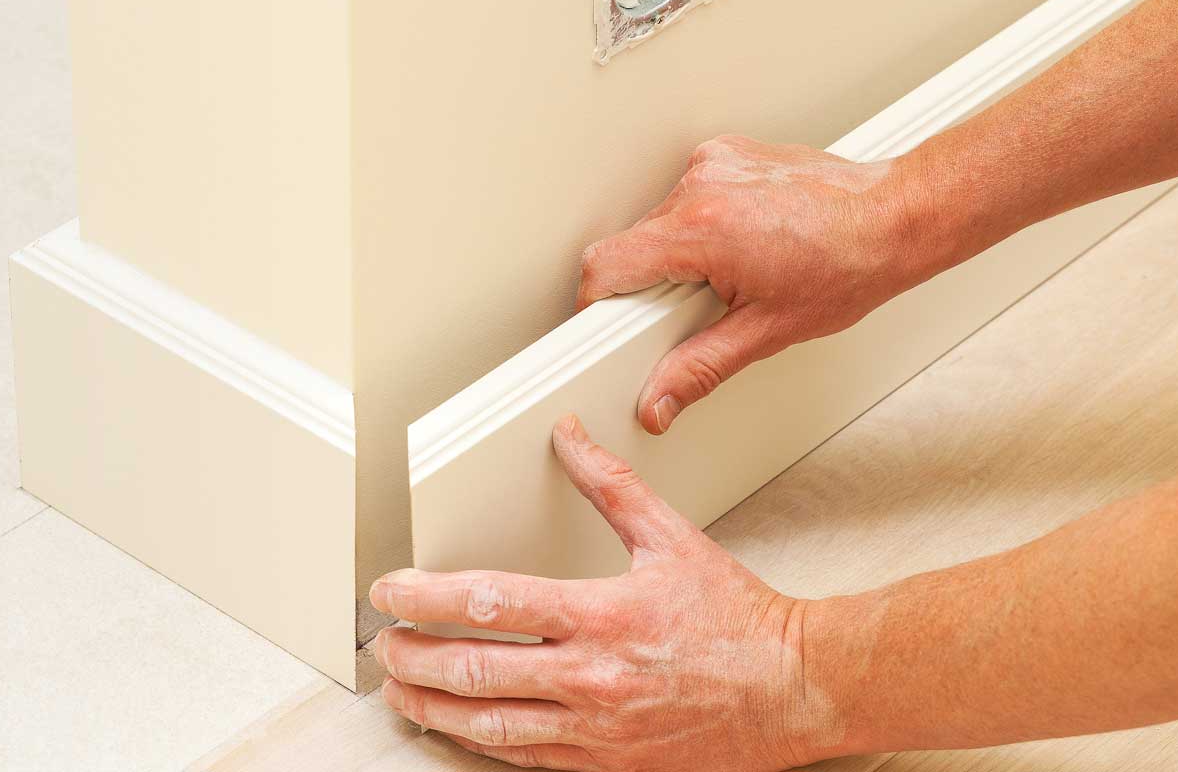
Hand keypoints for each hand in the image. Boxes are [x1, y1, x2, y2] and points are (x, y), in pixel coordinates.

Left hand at [369, 415, 837, 771]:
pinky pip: (528, 759)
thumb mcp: (672, 539)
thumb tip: (570, 438)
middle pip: (475, 671)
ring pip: (490, 726)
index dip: (428, 597)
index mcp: (603, 615)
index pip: (493, 603)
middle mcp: (593, 678)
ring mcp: (597, 730)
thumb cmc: (739, 621)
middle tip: (383, 645)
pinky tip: (460, 730)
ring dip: (434, 707)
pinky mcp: (607, 764)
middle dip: (414, 658)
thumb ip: (610, 486)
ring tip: (401, 692)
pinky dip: (482, 744)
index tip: (393, 591)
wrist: (793, 690)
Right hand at [577, 134, 943, 434]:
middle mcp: (701, 184)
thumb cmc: (848, 265)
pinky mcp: (730, 153)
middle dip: (653, 284)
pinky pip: (690, 195)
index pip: (606, 264)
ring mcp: (716, 162)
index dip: (597, 303)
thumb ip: (697, 369)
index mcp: (700, 228)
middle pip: (632, 244)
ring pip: (660, 219)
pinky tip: (747, 242)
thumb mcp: (767, 332)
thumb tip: (658, 402)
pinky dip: (704, 224)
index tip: (607, 323)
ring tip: (736, 271)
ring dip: (680, 253)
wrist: (895, 219)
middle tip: (702, 306)